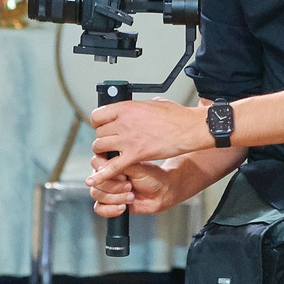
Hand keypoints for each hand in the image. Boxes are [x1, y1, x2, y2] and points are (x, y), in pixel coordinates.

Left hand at [86, 96, 210, 180]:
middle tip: (111, 143)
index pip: (97, 115)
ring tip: (110, 155)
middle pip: (98, 133)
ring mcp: (128, 139)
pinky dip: (102, 175)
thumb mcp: (153, 103)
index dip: (98, 123)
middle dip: (103, 139)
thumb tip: (134, 111)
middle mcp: (124, 123)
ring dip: (103, 153)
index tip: (103, 127)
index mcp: (127, 108)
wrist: (189, 129)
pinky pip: (112, 167)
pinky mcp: (135, 155)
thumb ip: (138, 108)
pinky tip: (94, 180)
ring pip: (100, 148)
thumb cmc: (176, 116)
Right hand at [88, 161, 180, 217]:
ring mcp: (106, 190)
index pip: (96, 164)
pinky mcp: (108, 203)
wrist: (161, 192)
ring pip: (96, 195)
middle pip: (95, 183)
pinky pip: (99, 209)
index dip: (107, 172)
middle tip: (130, 186)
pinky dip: (111, 209)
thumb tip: (102, 167)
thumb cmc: (151, 176)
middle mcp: (106, 175)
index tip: (123, 175)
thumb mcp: (136, 167)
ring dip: (115, 197)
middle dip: (114, 187)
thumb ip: (118, 165)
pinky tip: (123, 207)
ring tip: (131, 196)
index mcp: (111, 162)